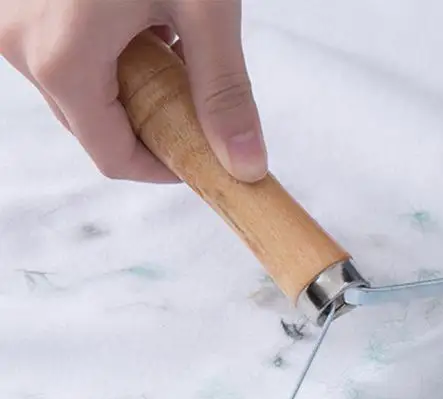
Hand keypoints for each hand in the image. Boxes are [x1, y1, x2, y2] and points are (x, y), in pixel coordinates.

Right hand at [0, 0, 266, 183]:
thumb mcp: (204, 7)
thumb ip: (225, 92)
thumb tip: (246, 165)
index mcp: (61, 59)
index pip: (112, 156)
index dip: (164, 167)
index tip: (202, 154)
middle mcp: (19, 44)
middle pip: (93, 125)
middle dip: (151, 121)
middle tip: (195, 93)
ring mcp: (9, 17)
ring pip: (78, 88)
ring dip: (131, 84)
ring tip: (170, 37)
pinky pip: (62, 48)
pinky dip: (108, 51)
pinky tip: (141, 15)